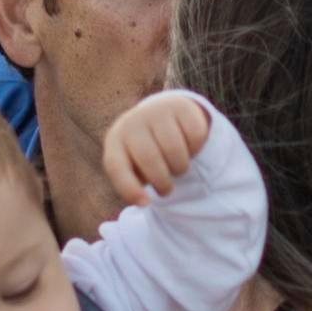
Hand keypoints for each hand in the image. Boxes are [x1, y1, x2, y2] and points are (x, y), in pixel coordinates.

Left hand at [101, 90, 209, 207]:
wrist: (158, 114)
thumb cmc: (141, 152)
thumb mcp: (131, 166)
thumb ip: (132, 184)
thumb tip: (143, 201)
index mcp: (116, 141)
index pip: (116, 166)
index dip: (130, 189)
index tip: (145, 204)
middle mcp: (134, 122)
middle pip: (150, 158)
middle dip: (162, 182)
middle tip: (166, 189)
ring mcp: (157, 111)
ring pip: (175, 150)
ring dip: (180, 168)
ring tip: (176, 167)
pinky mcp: (181, 106)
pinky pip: (195, 137)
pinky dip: (195, 149)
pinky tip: (187, 146)